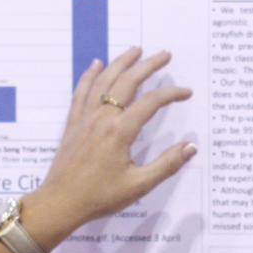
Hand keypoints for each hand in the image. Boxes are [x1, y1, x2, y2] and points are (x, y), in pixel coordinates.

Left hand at [25, 47, 193, 240]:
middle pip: (127, 82)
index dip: (171, 94)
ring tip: (135, 50)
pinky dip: (89, 75)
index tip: (186, 93)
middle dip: (147, 65)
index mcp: (120, 132)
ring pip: (104, 80)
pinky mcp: (73, 124)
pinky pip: (81, 91)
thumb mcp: (139, 185)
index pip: (151, 102)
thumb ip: (167, 164)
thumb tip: (191, 146)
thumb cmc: (100, 197)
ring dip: (121, 62)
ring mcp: (85, 118)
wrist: (60, 203)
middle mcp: (102, 118)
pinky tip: (96, 64)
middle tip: (164, 55)